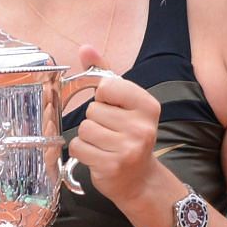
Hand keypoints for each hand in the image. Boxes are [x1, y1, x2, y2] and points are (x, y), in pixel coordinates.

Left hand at [67, 42, 164, 205]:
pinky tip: (98, 156)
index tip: (114, 110)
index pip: (106, 86)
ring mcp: (128, 148)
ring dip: (87, 137)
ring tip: (104, 145)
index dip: (103, 98)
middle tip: (110, 133)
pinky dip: (82, 152)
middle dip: (95, 121)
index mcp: (148, 105)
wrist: (139, 179)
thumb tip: (85, 48)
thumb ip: (104, 73)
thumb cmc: (128, 136)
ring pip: (84, 129)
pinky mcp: (112, 166)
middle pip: (92, 110)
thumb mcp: (123, 103)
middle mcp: (142, 126)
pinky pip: (78, 147)